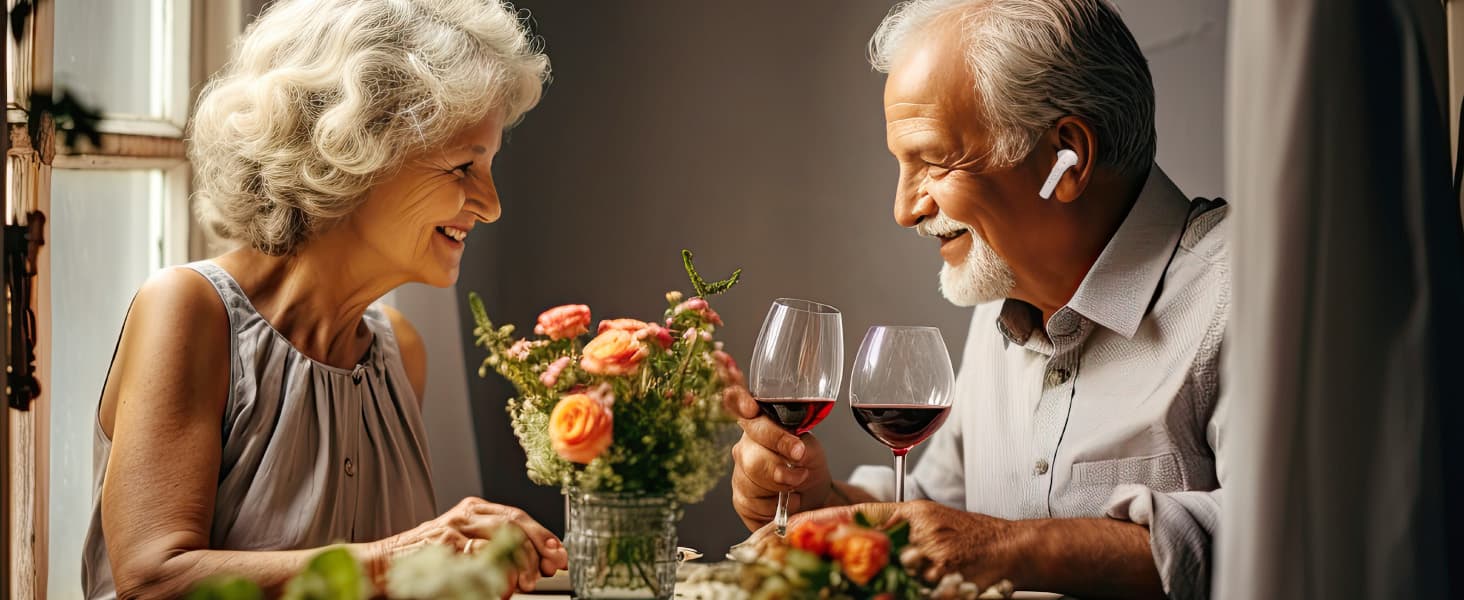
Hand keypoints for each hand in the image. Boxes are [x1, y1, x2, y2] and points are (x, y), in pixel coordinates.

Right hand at [374, 497, 568, 591]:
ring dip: (519, 562)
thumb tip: (537, 565)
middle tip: (549, 567)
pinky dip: (493, 573)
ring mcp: (451, 529)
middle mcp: (464, 515)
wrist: (383, 565)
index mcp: (473, 510)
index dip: (542, 535)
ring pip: (499, 537)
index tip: (558, 554)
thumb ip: (498, 551)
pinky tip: (502, 585)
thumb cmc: (427, 559)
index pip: (517, 516)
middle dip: (537, 546)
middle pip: (513, 522)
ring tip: (526, 582)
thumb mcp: (466, 548)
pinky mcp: (440, 547)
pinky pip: (476, 558)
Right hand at [724, 384, 835, 530]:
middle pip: (751, 455)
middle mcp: (744, 446)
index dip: (739, 403)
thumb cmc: (808, 466)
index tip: (751, 409)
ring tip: (794, 487)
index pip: (740, 406)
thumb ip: (802, 446)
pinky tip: (782, 501)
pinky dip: (775, 507)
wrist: (812, 496)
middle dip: (779, 469)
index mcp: (760, 424)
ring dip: (781, 489)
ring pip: (752, 482)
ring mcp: (739, 472)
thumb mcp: (812, 451)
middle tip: (801, 475)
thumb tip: (795, 450)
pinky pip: (753, 504)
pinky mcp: (739, 498)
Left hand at [789, 501, 1015, 585]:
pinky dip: (895, 593)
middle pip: (855, 546)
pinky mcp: (943, 575)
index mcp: (908, 511)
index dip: (813, 522)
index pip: (851, 512)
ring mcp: (930, 552)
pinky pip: (907, 589)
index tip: (780, 532)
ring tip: (831, 588)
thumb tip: (845, 535)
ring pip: (878, 573)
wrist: (1015, 547)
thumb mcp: (927, 520)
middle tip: (789, 571)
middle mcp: (915, 527)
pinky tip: (889, 594)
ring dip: (855, 585)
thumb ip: (891, 526)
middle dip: (822, 561)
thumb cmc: (969, 537)